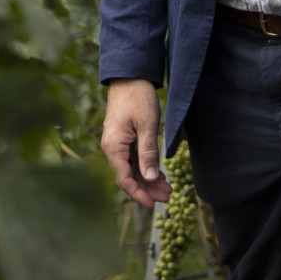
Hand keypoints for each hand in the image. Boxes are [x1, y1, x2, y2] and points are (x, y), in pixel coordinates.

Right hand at [100, 79, 172, 207]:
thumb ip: (148, 153)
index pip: (124, 179)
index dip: (139, 194)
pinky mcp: (122, 138)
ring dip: (148, 178)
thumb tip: (149, 178)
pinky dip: (145, 167)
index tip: (153, 204)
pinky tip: (159, 172)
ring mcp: (116, 143)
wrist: (130, 75)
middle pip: (128, 176)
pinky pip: (132, 158)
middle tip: (168, 196)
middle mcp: (111, 147)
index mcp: (114, 146)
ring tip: (167, 187)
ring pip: (131, 168)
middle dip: (147, 188)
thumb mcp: (147, 125)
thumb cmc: (138, 97)